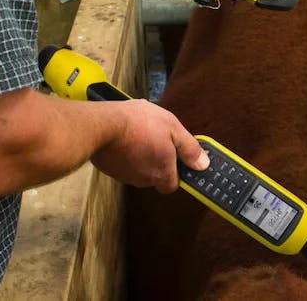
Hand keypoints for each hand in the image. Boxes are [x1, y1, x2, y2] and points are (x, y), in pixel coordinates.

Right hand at [90, 99, 209, 193]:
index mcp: (162, 172)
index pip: (173, 184)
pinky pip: (123, 164)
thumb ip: (189, 148)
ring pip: (138, 170)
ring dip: (140, 156)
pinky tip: (124, 138)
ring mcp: (125, 176)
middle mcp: (144, 179)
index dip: (175, 170)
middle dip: (156, 160)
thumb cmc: (138, 123)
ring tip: (138, 134)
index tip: (174, 155)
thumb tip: (203, 164)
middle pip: (155, 176)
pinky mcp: (110, 170)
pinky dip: (125, 154)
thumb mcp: (172, 127)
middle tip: (155, 138)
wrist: (103, 125)